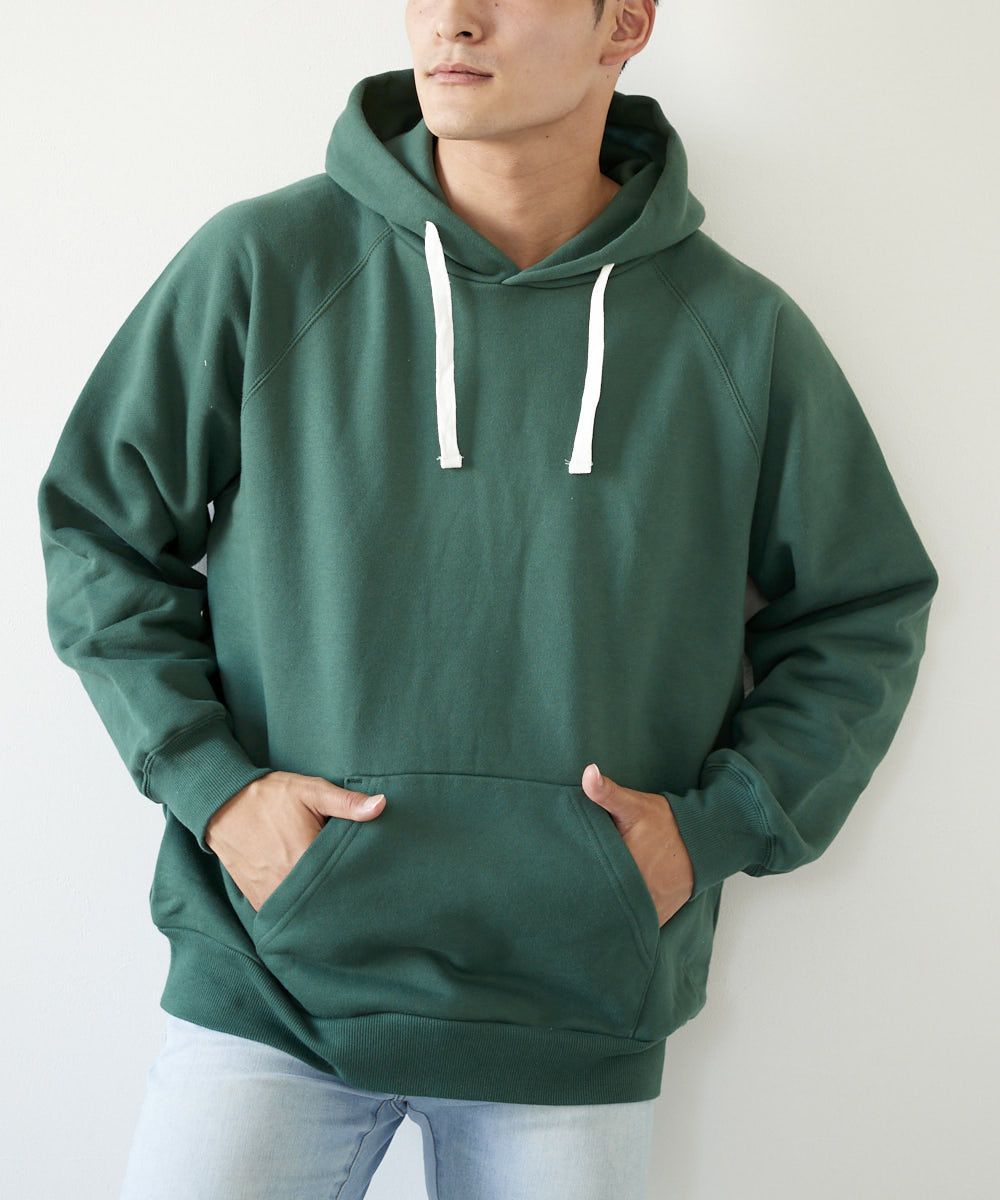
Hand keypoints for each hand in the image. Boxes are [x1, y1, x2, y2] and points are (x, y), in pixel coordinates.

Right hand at [206, 771, 385, 910]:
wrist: (222, 805)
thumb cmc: (269, 796)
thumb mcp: (310, 790)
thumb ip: (346, 802)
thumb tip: (381, 805)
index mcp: (304, 857)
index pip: (343, 880)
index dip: (359, 879)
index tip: (371, 876)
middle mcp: (286, 883)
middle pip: (325, 900)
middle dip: (341, 896)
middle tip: (360, 891)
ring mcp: (270, 895)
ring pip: (304, 911)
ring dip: (319, 906)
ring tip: (336, 897)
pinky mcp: (257, 900)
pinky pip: (284, 915)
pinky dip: (297, 910)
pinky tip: (311, 901)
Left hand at [581, 762, 693, 926]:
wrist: (704, 840)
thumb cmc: (666, 822)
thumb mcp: (634, 804)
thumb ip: (607, 792)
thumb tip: (587, 773)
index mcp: (623, 867)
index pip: (588, 881)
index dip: (573, 882)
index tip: (560, 880)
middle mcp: (636, 893)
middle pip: (602, 902)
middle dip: (587, 898)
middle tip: (571, 894)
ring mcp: (649, 909)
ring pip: (619, 918)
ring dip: (607, 914)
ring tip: (587, 910)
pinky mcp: (659, 917)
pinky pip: (637, 926)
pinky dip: (625, 923)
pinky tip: (610, 919)